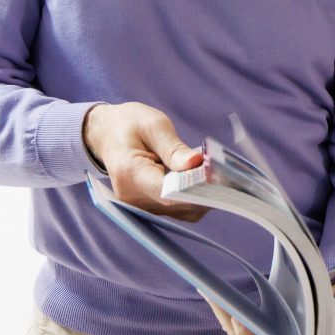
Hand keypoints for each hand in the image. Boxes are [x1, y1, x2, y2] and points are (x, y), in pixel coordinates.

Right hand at [81, 102, 207, 218]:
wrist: (106, 134)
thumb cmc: (129, 124)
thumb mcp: (152, 125)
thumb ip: (174, 148)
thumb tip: (197, 165)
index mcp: (130, 173)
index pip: (167, 192)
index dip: (195, 188)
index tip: (219, 176)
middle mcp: (134, 197)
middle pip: (178, 204)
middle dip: (206, 191)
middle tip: (228, 172)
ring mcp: (141, 206)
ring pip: (183, 210)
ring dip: (204, 195)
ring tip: (219, 173)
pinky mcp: (150, 208)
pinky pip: (180, 209)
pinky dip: (196, 197)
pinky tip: (205, 179)